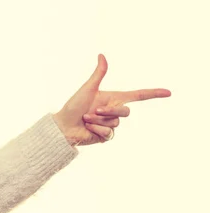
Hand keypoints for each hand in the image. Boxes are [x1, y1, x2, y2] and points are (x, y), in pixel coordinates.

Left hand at [53, 54, 170, 145]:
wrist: (63, 126)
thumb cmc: (73, 106)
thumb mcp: (88, 88)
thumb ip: (98, 73)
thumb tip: (101, 55)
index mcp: (113, 98)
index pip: (138, 96)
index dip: (153, 94)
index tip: (168, 92)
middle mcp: (114, 111)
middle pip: (126, 111)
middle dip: (110, 111)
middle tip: (93, 111)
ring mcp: (111, 124)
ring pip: (116, 122)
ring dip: (99, 120)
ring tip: (86, 119)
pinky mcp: (105, 136)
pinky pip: (109, 133)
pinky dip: (97, 129)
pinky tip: (88, 128)